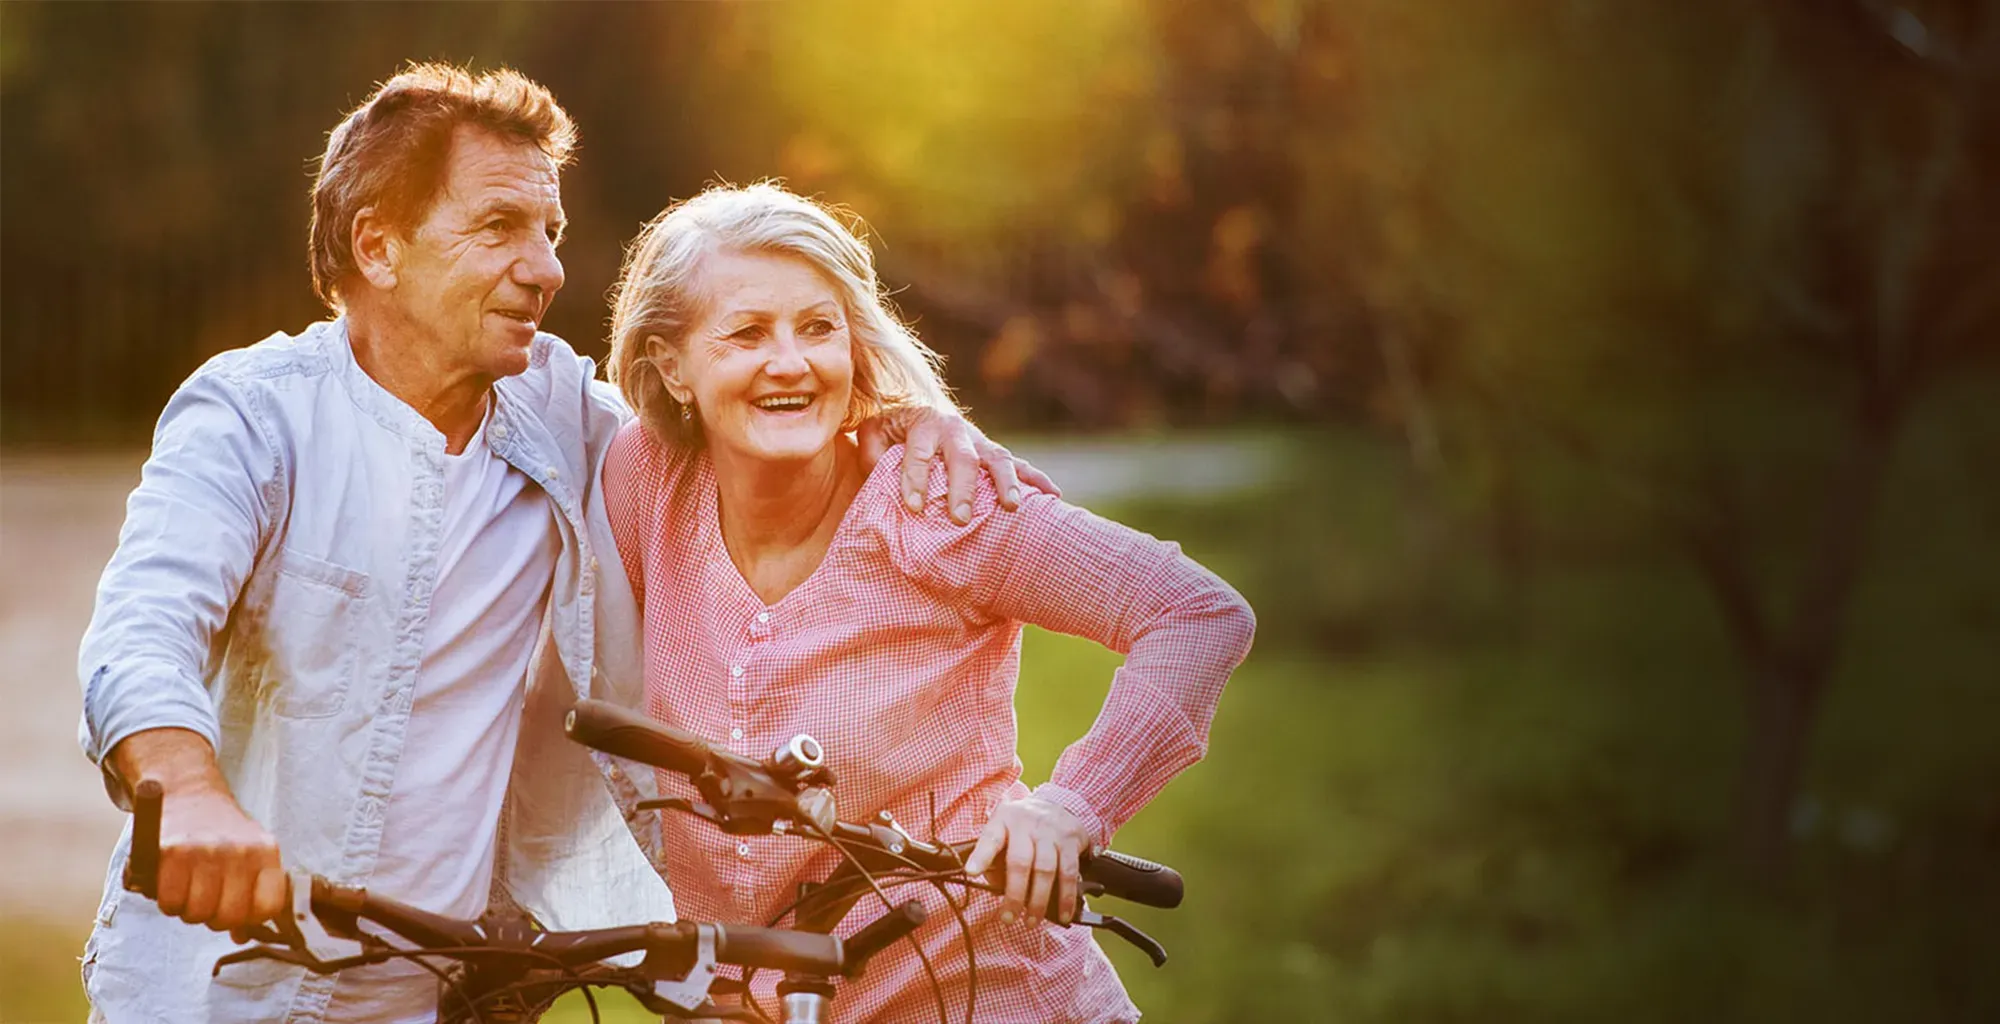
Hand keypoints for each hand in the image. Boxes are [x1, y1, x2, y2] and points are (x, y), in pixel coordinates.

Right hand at [112, 728, 285, 937]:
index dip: (249, 919)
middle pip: (228, 918)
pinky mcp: (172, 853)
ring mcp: (206, 851)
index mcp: (266, 853)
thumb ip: (251, 895)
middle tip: (205, 900)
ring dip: (187, 910)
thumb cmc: (221, 835)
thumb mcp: (248, 858)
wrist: (188, 793)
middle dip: (213, 918)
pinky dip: (166, 901)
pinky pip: (170, 902)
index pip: (267, 908)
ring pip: (196, 914)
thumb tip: (243, 937)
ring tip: (187, 888)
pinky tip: (170, 884)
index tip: (236, 911)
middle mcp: (240, 851)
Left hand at [856, 408, 1060, 524]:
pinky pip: (1020, 466)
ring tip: (1012, 507)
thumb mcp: (874, 434)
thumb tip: (880, 474)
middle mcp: (955, 428)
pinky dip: (1037, 479)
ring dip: (1006, 483)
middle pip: (962, 458)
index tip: (914, 507)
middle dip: (962, 489)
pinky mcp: (994, 454)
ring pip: (998, 459)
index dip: (916, 478)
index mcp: (923, 421)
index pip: (918, 452)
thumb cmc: (892, 433)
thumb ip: (872, 451)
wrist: (918, 414)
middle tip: (959, 518)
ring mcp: (980, 441)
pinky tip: (1054, 496)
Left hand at [961, 797, 1090, 924]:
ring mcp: (1051, 831)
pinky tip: (1063, 914)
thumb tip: (997, 890)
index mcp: (1004, 820)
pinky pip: (1069, 872)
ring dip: (1038, 901)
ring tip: (1032, 921)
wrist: (1057, 803)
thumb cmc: (1023, 827)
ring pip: (1045, 870)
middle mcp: (1027, 823)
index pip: (990, 838)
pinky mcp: (1072, 840)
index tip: (971, 872)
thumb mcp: (1004, 832)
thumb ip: (995, 858)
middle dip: (1014, 895)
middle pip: (1020, 862)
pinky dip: (1066, 897)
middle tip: (1008, 918)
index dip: (981, 856)